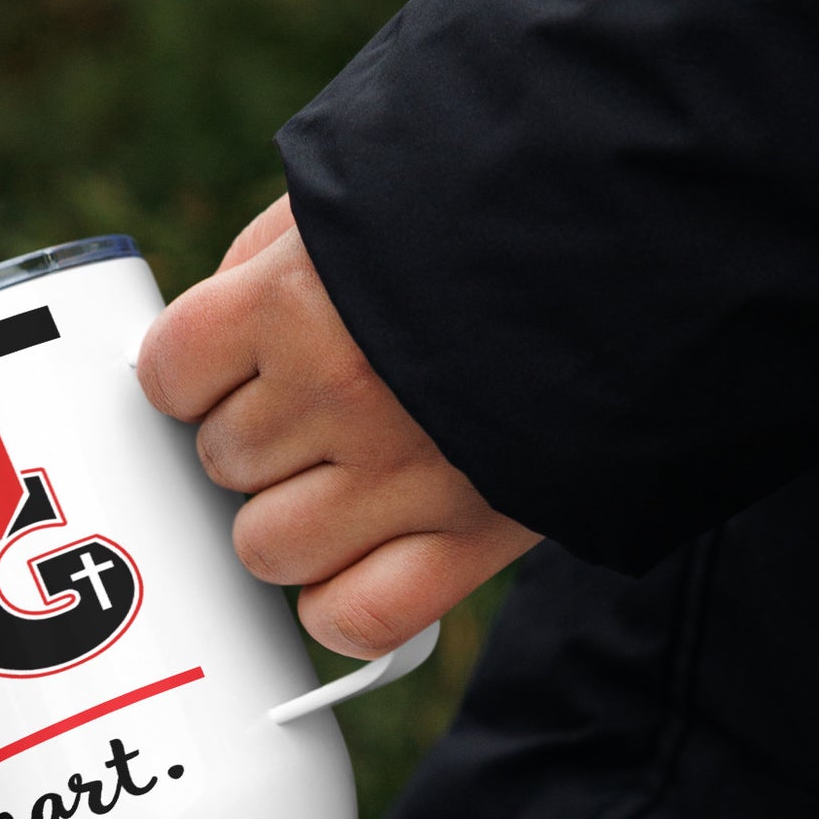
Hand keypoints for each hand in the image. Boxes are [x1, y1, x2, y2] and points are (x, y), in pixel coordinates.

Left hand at [134, 195, 539, 657]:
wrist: (647, 245)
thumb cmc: (493, 210)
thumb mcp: (358, 201)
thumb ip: (267, 266)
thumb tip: (205, 348)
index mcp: (296, 299)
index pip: (171, 373)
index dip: (195, 374)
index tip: (229, 368)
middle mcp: (339, 393)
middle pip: (222, 461)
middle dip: (257, 439)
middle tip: (317, 409)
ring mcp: (402, 476)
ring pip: (267, 549)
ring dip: (290, 523)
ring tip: (346, 478)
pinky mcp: (468, 539)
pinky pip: (354, 617)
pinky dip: (342, 607)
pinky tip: (356, 566)